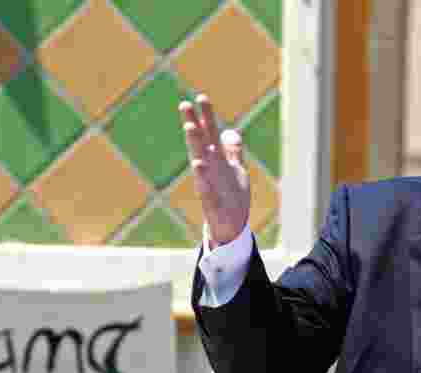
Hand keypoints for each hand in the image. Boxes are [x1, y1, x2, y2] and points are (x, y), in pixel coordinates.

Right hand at [179, 95, 249, 246]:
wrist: (231, 228)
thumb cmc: (232, 199)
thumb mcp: (236, 171)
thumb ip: (234, 152)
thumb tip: (232, 131)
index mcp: (216, 161)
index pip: (210, 135)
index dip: (206, 117)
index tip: (200, 96)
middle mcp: (210, 170)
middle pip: (201, 143)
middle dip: (194, 124)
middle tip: (184, 104)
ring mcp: (209, 185)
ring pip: (200, 162)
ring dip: (195, 144)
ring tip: (190, 127)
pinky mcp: (211, 202)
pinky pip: (205, 188)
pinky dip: (202, 177)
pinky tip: (198, 164)